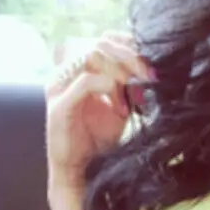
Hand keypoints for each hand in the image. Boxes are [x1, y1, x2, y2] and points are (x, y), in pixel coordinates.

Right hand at [45, 30, 155, 190]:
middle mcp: (66, 72)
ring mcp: (59, 86)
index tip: (150, 64)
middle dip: (130, 58)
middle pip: (99, 43)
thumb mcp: (120, 108)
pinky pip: (84, 82)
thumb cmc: (95, 139)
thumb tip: (150, 72)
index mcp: (79, 69)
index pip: (104, 39)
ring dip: (119, 72)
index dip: (128, 44)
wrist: (78, 170)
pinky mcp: (59, 104)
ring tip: (133, 94)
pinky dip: (108, 87)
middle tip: (149, 77)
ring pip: (91, 56)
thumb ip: (130, 88)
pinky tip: (120, 106)